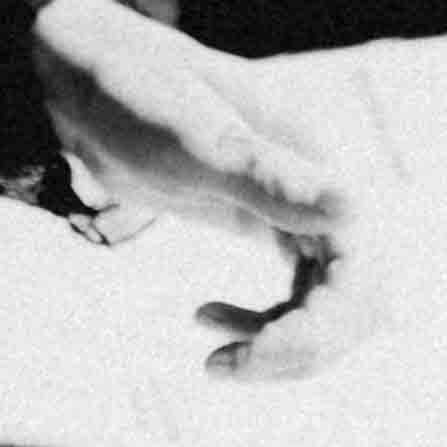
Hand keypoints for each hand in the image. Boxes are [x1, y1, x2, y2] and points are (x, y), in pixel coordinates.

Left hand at [29, 0, 368, 375]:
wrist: (87, 80)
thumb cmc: (132, 96)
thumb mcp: (192, 140)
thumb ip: (270, 178)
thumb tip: (354, 210)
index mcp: (313, 161)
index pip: (360, 269)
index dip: (321, 328)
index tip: (253, 357)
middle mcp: (318, 188)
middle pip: (355, 300)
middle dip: (299, 349)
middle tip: (221, 366)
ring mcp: (296, 210)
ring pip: (327, 308)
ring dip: (281, 347)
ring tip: (214, 361)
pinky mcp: (269, 227)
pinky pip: (295, 298)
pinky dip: (261, 328)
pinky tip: (203, 320)